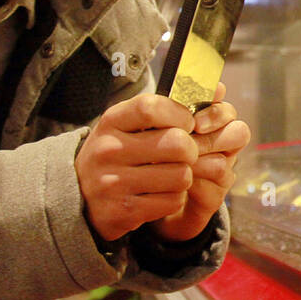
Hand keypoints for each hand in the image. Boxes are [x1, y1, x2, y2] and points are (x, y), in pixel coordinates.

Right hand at [75, 81, 250, 242]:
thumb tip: (220, 89)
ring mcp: (114, 182)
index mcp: (111, 121)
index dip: (180, 114)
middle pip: (177, 143)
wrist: (80, 196)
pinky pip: (172, 200)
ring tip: (170, 175)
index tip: (186, 123)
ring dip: (184, 176)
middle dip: (191, 150)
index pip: (152, 108)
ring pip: (181, 175)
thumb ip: (168, 106)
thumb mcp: (129, 125)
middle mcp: (109, 150)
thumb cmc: (119, 152)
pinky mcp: (124, 210)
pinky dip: (174, 198)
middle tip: (186, 154)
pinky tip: (160, 193)